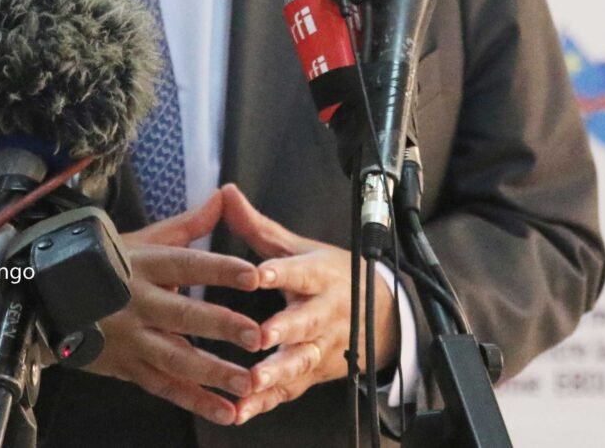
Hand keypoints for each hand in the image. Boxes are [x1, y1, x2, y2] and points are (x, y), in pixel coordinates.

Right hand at [85, 187, 263, 424]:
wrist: (46, 299)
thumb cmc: (106, 265)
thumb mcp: (143, 239)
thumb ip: (189, 224)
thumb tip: (224, 195)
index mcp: (145, 265)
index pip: (187, 265)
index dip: (219, 269)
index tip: (253, 275)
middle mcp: (138, 302)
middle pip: (182, 315)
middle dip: (220, 326)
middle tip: (256, 335)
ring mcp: (131, 338)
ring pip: (175, 357)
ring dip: (212, 373)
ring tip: (247, 383)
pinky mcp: (127, 367)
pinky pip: (164, 387)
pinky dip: (195, 402)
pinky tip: (226, 411)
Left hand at [219, 183, 398, 424]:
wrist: (379, 315)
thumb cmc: (328, 274)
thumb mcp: (299, 247)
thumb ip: (259, 227)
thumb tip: (226, 193)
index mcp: (319, 276)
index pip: (300, 272)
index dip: (280, 273)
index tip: (258, 275)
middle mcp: (324, 313)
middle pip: (307, 322)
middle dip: (285, 331)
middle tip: (260, 337)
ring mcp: (322, 346)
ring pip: (302, 362)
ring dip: (277, 373)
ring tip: (252, 382)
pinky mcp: (314, 374)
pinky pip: (291, 390)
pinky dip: (267, 403)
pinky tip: (242, 411)